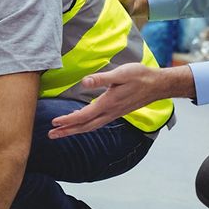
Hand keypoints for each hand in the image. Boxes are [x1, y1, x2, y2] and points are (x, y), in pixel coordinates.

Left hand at [47, 64, 193, 138]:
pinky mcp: (116, 112)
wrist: (157, 85)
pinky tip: (80, 122)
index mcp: (108, 104)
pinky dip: (85, 125)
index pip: (84, 116)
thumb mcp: (120, 74)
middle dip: (67, 131)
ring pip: (91, 126)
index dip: (68, 120)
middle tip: (51, 135)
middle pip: (85, 126)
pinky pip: (97, 123)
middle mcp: (109, 112)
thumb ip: (101, 79)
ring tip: (60, 132)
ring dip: (75, 130)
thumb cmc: (139, 76)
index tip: (54, 122)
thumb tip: (84, 82)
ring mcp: (113, 114)